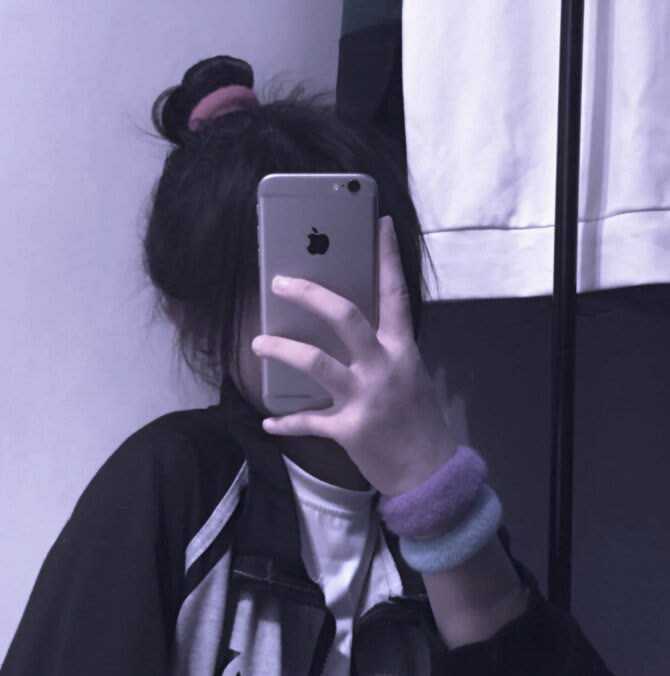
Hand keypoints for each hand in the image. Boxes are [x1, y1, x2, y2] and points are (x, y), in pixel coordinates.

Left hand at [250, 214, 457, 495]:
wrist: (430, 471)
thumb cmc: (419, 418)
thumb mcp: (410, 375)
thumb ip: (384, 351)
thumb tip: (350, 329)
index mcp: (402, 350)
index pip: (395, 294)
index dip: (387, 257)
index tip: (378, 223)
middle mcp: (384, 367)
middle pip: (345, 318)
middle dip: (311, 295)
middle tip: (281, 282)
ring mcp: (365, 398)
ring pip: (316, 363)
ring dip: (282, 350)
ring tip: (259, 342)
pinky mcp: (348, 430)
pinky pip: (309, 421)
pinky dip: (286, 421)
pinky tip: (269, 422)